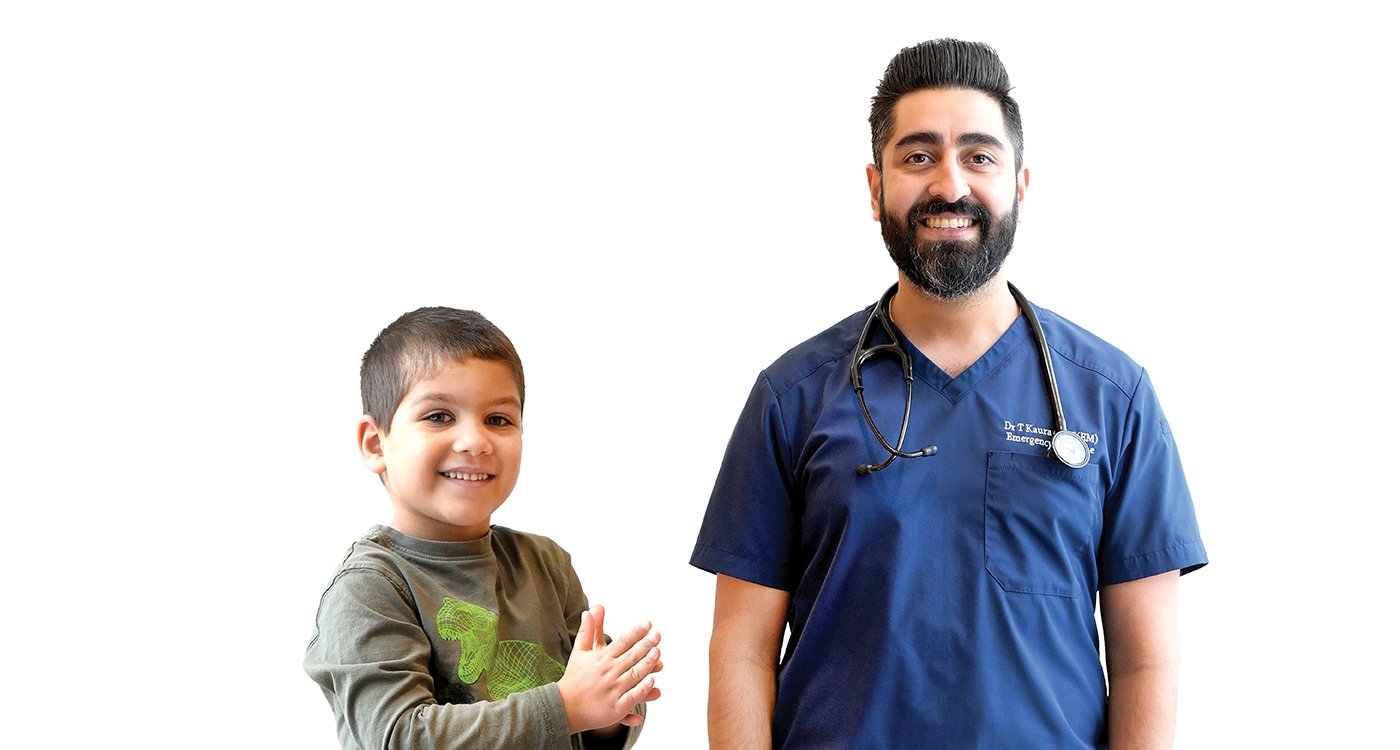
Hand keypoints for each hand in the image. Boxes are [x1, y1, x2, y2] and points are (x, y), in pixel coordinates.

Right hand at [557, 604, 662, 733]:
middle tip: (657, 634)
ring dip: (647, 664)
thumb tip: (589, 610)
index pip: (622, 642)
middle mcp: (608, 673)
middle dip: (645, 644)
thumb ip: (587, 630)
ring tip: (658, 652)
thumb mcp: (579, 652)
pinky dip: (642, 690)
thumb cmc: (573, 678)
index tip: (647, 623)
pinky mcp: (615, 708)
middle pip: (631, 656)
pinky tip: (652, 681)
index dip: (635, 632)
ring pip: (633, 675)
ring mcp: (612, 690)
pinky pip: (631, 697)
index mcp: (601, 659)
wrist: (564, 707)